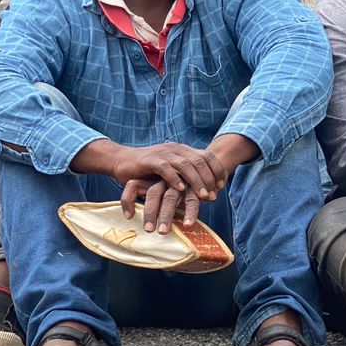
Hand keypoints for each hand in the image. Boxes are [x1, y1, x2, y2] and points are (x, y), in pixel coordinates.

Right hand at [110, 143, 228, 232]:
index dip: (217, 170)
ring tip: (202, 196)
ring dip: (196, 181)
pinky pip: (165, 168)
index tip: (222, 186)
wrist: (123, 161)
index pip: (208, 155)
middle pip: (199, 161)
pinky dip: (174, 179)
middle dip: (209, 179)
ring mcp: (163, 153)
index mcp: (184, 150)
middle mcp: (176, 149)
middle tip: (213, 196)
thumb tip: (209, 191)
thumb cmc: (149, 171)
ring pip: (185, 165)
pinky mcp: (150, 160)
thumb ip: (188, 176)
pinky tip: (180, 190)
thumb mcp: (173, 171)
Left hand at [121, 178, 203, 232]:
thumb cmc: (175, 183)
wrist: (202, 165)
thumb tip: (129, 216)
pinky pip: (191, 201)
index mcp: (152, 178)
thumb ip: (148, 201)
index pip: (134, 186)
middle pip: (153, 193)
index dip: (128, 200)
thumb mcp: (159, 189)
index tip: (128, 217)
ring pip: (169, 198)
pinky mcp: (195, 188)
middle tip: (147, 230)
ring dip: (165, 215)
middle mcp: (165, 179)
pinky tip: (187, 225)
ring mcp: (180, 182)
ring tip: (162, 232)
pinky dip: (190, 213)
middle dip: (149, 212)